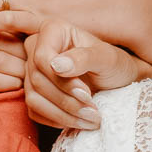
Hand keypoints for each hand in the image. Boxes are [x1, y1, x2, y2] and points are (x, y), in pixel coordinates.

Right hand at [0, 9, 151, 128]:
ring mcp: (33, 71)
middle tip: (94, 112)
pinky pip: (35, 111)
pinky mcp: (34, 93)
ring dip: (63, 115)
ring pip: (33, 98)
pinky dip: (57, 120)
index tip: (86, 93)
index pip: (42, 57)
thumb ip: (84, 58)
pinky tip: (78, 121)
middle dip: (66, 101)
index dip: (61, 80)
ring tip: (91, 120)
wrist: (118, 82)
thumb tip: (56, 65)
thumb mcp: (107, 58)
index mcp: (53, 31)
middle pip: (37, 80)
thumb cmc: (115, 65)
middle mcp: (38, 48)